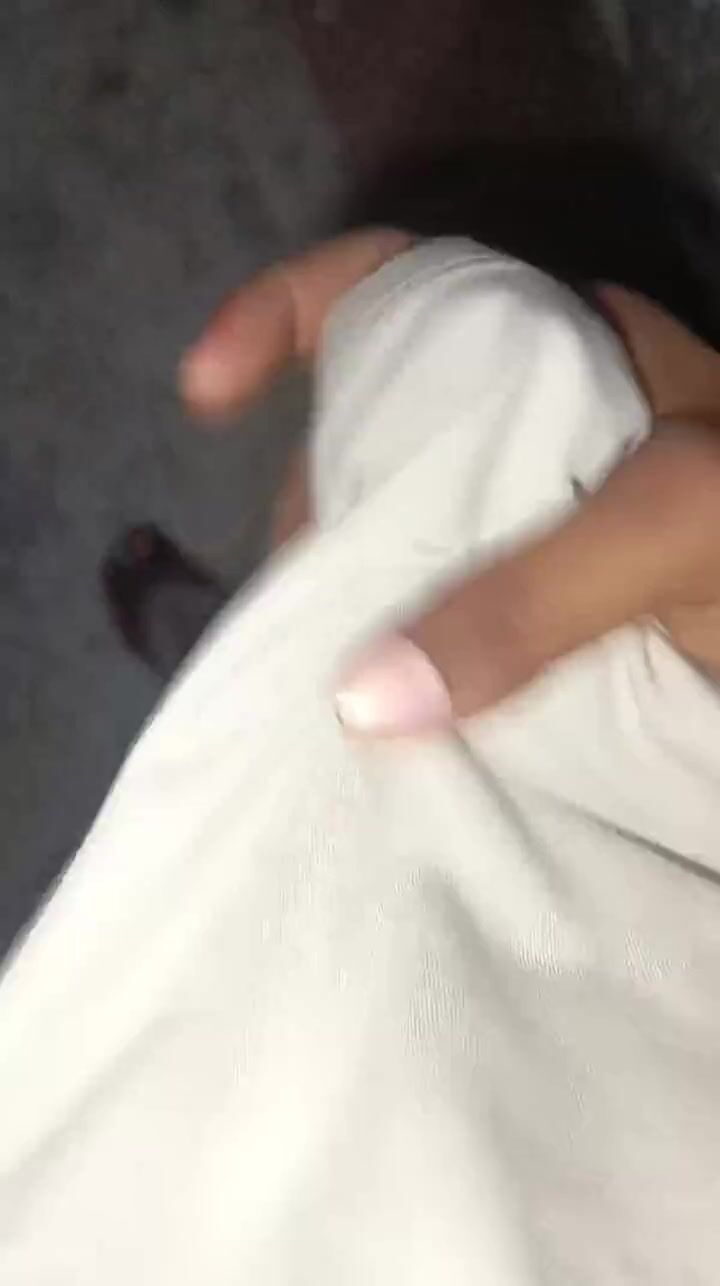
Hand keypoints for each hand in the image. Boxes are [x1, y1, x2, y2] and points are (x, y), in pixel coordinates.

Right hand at [181, 232, 719, 735]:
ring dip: (350, 598)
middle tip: (296, 607)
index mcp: (559, 358)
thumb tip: (362, 696)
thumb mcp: (679, 529)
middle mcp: (537, 429)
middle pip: (375, 436)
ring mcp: (540, 521)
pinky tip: (377, 707)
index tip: (207, 391)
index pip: (397, 290)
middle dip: (314, 507)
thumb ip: (535, 594)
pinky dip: (400, 656)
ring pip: (404, 535)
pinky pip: (446, 618)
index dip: (287, 315)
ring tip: (324, 676)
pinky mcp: (553, 611)